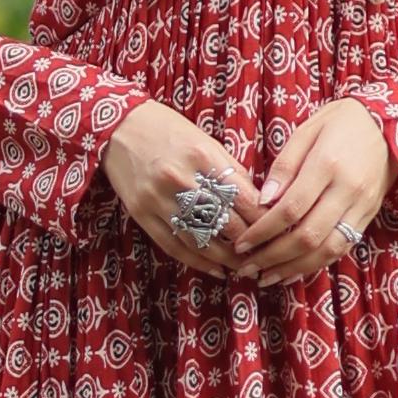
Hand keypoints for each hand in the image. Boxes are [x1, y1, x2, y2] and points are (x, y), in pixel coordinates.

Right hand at [101, 101, 258, 276]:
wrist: (119, 128)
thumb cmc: (168, 131)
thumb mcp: (205, 141)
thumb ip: (230, 171)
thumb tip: (258, 202)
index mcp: (203, 157)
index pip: (244, 198)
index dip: (264, 220)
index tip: (277, 231)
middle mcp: (182, 180)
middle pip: (227, 224)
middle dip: (251, 243)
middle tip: (266, 254)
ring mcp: (160, 200)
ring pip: (203, 241)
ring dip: (228, 259)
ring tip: (245, 267)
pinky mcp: (143, 214)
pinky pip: (176, 246)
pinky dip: (199, 262)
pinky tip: (217, 269)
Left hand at [230, 98, 392, 286]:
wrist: (387, 125)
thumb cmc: (340, 122)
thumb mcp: (306, 130)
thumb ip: (284, 166)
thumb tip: (263, 201)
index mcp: (328, 164)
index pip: (291, 208)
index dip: (263, 231)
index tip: (242, 243)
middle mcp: (348, 190)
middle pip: (308, 236)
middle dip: (273, 257)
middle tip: (247, 268)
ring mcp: (362, 206)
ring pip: (327, 250)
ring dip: (294, 268)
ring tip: (266, 277)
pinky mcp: (368, 217)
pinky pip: (342, 248)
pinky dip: (316, 264)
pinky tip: (293, 271)